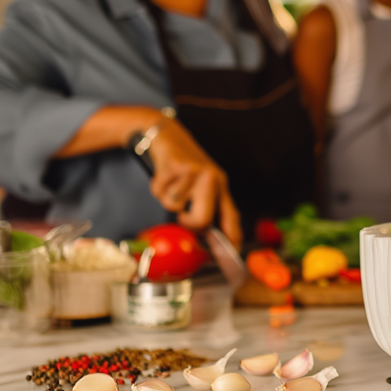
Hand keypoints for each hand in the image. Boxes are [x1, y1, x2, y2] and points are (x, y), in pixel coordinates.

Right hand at [145, 120, 241, 245]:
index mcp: (221, 184)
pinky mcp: (175, 166)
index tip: (233, 254)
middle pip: (202, 219)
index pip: (231, 215)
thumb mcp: (203, 182)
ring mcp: (194, 172)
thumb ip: (208, 205)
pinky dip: (157, 187)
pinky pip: (160, 192)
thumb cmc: (185, 164)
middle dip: (188, 222)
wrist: (168, 136)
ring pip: (175, 205)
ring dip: (167, 197)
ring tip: (172, 183)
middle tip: (182, 215)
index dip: (232, 236)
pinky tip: (164, 174)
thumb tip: (208, 233)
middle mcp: (212, 178)